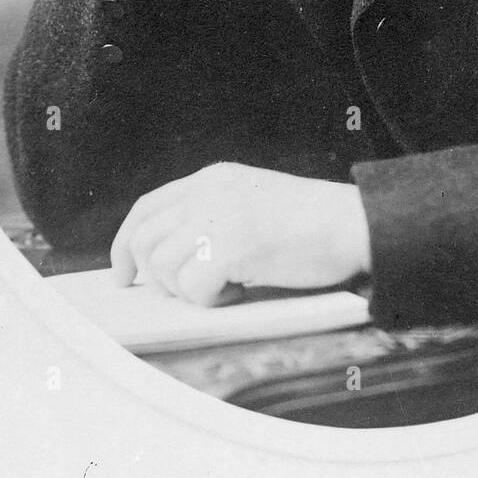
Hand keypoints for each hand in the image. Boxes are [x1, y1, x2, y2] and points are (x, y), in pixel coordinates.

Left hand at [110, 163, 371, 303]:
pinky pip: (193, 288)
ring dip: (189, 288)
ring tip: (227, 284)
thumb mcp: (251, 202)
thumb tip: (169, 261)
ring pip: (163, 267)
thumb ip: (212, 216)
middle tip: (188, 290)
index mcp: (213, 178)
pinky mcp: (231, 246)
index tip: (125, 273)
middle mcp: (208, 192)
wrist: (351, 223)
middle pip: (145, 239)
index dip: (127, 243)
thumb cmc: (311, 224)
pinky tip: (240, 289)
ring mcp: (218, 216)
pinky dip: (212, 299)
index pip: (147, 208)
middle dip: (156, 276)